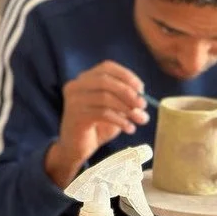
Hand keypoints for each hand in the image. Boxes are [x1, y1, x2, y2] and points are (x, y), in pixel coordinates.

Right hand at [46, 61, 148, 185]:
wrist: (76, 148)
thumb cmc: (97, 126)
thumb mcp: (113, 109)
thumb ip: (125, 101)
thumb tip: (142, 100)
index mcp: (84, 79)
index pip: (106, 67)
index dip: (126, 75)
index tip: (141, 89)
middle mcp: (75, 86)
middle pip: (105, 80)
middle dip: (127, 91)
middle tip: (142, 105)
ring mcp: (74, 101)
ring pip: (105, 97)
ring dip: (127, 108)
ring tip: (140, 119)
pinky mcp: (76, 116)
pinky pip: (102, 114)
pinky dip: (120, 121)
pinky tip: (129, 129)